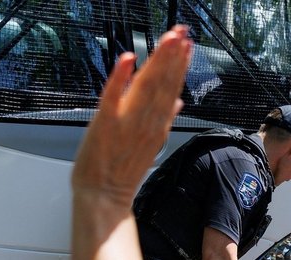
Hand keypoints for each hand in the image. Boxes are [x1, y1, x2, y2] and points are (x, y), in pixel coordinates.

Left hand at [71, 26, 191, 211]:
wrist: (104, 196)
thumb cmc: (121, 172)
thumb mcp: (150, 144)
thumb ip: (163, 118)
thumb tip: (178, 101)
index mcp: (156, 124)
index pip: (172, 88)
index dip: (179, 65)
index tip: (187, 45)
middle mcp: (146, 121)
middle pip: (163, 83)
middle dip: (173, 56)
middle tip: (181, 33)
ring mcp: (126, 122)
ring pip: (146, 86)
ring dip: (157, 61)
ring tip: (167, 40)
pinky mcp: (104, 124)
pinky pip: (113, 96)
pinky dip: (120, 78)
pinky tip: (128, 59)